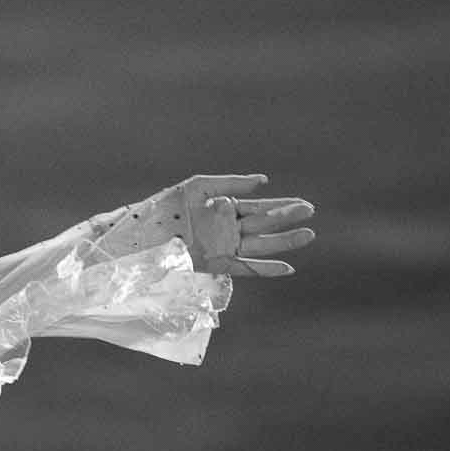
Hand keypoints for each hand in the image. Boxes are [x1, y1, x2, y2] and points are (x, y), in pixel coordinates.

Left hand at [95, 174, 316, 276]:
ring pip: (260, 244)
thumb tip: (265, 181)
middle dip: (287, 219)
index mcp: (223, 209)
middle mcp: (226, 229)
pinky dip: (266, 269)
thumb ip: (231, 182)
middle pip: (263, 224)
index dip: (281, 206)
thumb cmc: (162, 209)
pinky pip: (245, 268)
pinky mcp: (214, 264)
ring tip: (308, 235)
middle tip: (311, 212)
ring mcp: (222, 247)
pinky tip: (287, 269)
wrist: (138, 235)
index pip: (259, 207)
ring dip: (284, 241)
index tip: (303, 205)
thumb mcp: (197, 186)